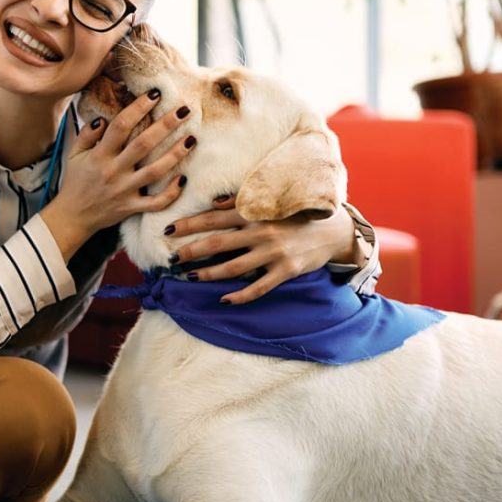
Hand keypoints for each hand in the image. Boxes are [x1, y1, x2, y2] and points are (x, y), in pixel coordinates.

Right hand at [40, 92, 194, 259]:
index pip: (120, 126)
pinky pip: (155, 202)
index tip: (154, 94)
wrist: (72, 216)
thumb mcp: (74, 154)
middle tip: (184, 110)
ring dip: (175, 155)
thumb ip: (87, 134)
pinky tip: (183, 179)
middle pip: (143, 144)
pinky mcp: (131, 207)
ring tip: (192, 138)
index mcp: (99, 155)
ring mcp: (124, 191)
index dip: (138, 108)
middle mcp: (113, 171)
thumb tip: (104, 118)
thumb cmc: (75, 181)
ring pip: (154, 171)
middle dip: (165, 126)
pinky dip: (171, 193)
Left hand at [166, 196, 357, 304]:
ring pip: (233, 268)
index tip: (168, 231)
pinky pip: (258, 288)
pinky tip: (223, 299)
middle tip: (173, 258)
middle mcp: (262, 232)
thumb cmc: (295, 215)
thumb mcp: (270, 203)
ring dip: (208, 274)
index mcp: (255, 213)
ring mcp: (274, 253)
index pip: (213, 218)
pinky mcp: (286, 271)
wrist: (334, 230)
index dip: (189, 224)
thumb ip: (241, 202)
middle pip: (217, 243)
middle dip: (191, 251)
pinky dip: (239, 296)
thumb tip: (213, 202)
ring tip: (191, 276)